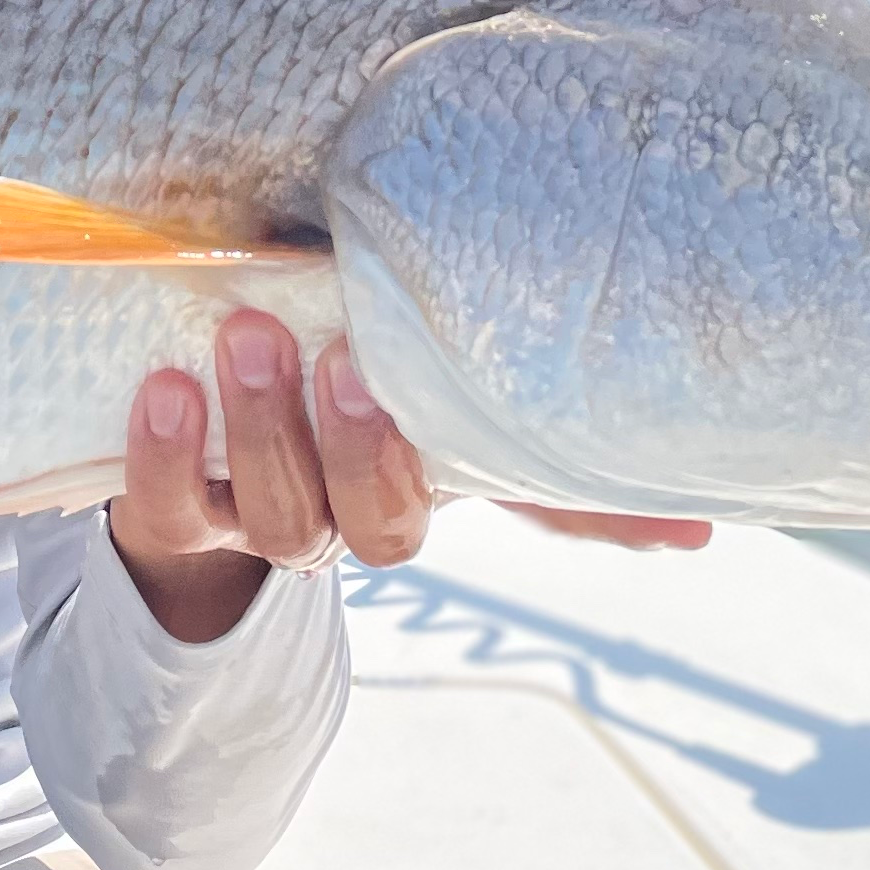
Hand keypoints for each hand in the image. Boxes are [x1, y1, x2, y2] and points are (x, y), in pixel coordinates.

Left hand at [107, 311, 711, 642]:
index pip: (451, 508)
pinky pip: (161, 510)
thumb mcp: (441, 416)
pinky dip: (160, 452)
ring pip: (267, 513)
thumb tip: (709, 531)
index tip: (416, 397)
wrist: (193, 462)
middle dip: (347, 445)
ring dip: (257, 429)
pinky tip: (162, 384)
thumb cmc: (341, 410)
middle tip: (331, 350)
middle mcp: (339, 522)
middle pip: (358, 524)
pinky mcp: (168, 517)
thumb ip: (549, 457)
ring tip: (240, 338)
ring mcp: (250, 522)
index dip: (444, 467)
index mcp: (411, 495)